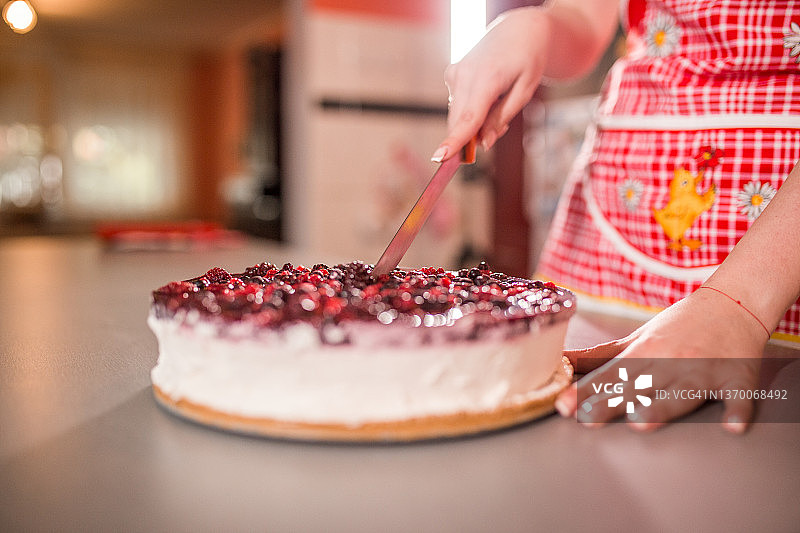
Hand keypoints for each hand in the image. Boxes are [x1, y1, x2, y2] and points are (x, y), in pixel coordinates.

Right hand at [432, 8, 550, 160]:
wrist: (519, 30)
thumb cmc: (527, 59)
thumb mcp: (524, 90)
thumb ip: (502, 118)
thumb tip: (484, 143)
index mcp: (487, 78)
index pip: (468, 118)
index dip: (455, 141)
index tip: (440, 157)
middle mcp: (465, 75)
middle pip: (459, 122)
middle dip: (473, 137)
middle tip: (501, 128)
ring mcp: (455, 74)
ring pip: (457, 116)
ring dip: (474, 123)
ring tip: (500, 104)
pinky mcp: (451, 74)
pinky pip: (457, 105)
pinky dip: (471, 110)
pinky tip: (488, 95)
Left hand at [554, 289, 769, 433]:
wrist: (731, 304)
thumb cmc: (677, 327)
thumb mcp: (634, 339)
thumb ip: (599, 356)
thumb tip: (559, 363)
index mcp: (642, 353)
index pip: (607, 375)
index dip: (584, 391)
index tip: (562, 405)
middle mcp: (668, 362)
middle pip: (636, 386)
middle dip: (611, 402)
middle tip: (588, 419)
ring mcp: (702, 372)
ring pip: (678, 393)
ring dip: (661, 407)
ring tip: (641, 422)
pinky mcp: (736, 379)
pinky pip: (738, 398)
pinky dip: (737, 411)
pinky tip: (733, 427)